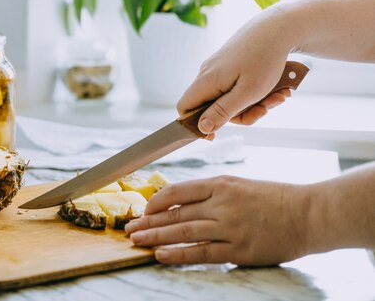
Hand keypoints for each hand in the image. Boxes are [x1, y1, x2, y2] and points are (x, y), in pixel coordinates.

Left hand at [125, 176, 311, 265]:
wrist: (309, 213)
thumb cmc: (275, 198)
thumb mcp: (239, 184)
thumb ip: (211, 192)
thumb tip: (180, 203)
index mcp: (220, 184)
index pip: (177, 191)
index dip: (155, 202)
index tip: (143, 209)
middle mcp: (221, 204)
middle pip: (175, 213)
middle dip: (148, 221)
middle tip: (129, 228)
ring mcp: (229, 227)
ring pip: (183, 232)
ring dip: (156, 237)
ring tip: (136, 240)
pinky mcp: (239, 250)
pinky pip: (201, 252)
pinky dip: (178, 254)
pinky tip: (161, 255)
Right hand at [177, 7, 294, 135]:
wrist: (277, 27)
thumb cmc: (263, 59)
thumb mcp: (247, 93)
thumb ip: (222, 112)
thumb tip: (201, 128)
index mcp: (206, 81)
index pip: (185, 108)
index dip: (196, 124)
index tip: (215, 135)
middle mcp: (208, 74)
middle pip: (213, 107)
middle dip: (241, 114)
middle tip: (265, 110)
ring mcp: (219, 69)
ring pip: (229, 98)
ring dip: (255, 103)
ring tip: (279, 96)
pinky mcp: (230, 66)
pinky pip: (238, 87)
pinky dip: (256, 92)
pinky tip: (277, 88)